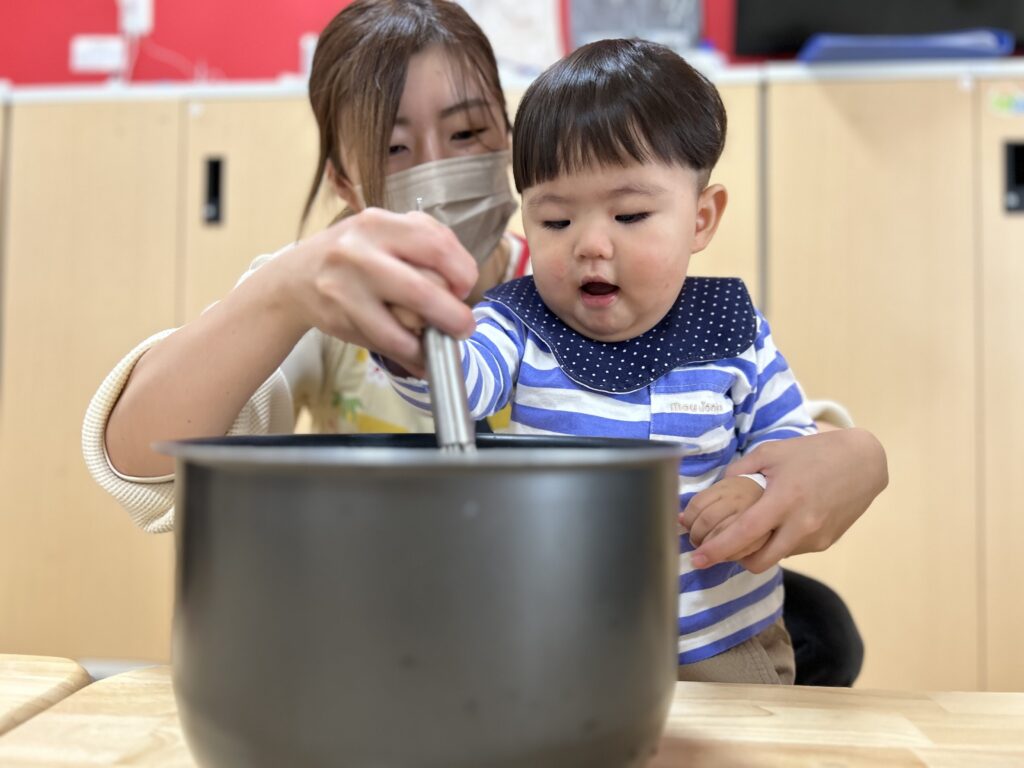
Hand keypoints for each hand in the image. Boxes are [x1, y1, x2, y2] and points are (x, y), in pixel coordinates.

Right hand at [278, 208, 477, 376]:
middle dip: (454, 315)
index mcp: (379, 223)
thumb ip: (421, 243)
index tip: (464, 287)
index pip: (437, 245)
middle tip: (464, 326)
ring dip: (431, 341)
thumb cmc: (351, 255)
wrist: (294, 278)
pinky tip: (420, 359)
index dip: (462, 271)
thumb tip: (463, 282)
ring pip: (405, 324)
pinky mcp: (340, 318)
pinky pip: (387, 343)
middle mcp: (360, 252)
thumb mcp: (382, 232)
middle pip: (425, 289)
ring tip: (441, 343)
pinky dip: (411, 356)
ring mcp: (347, 287)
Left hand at [680, 428, 887, 572]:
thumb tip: (715, 489)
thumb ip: (740, 471)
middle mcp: (802, 524)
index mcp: (784, 500)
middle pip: (758, 561)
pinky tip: (777, 523)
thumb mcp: (771, 453)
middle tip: (718, 549)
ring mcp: (816, 538)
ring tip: (749, 529)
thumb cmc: (812, 453)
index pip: (743, 534)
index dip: (717, 550)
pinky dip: (778, 543)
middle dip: (733, 560)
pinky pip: (792, 550)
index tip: (698, 558)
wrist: (862, 462)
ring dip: (757, 550)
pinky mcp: (826, 543)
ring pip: (775, 557)